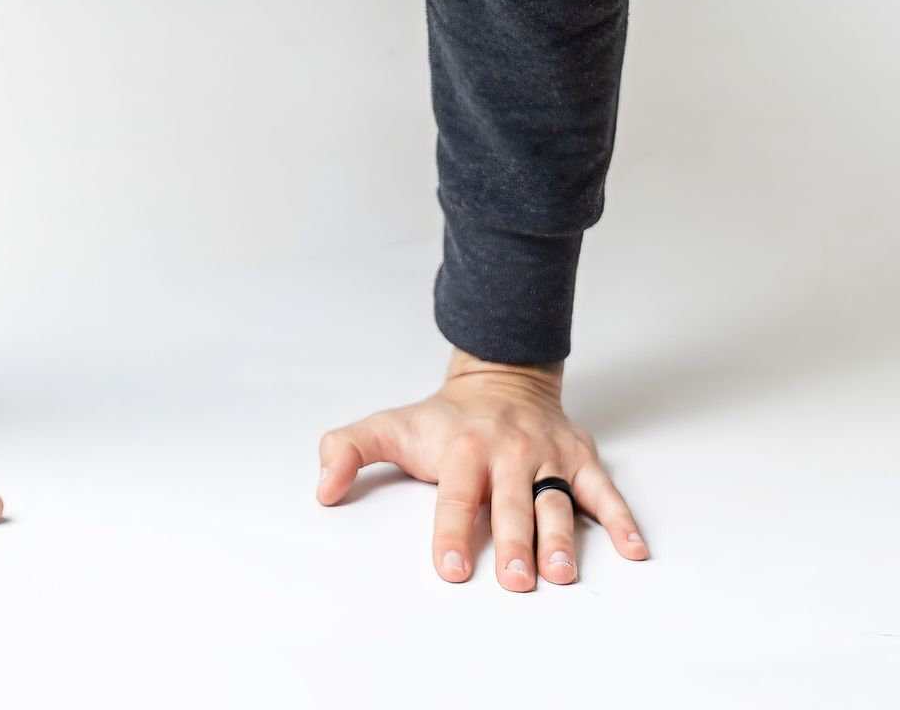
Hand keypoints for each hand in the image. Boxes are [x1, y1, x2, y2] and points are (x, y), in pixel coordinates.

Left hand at [317, 355, 647, 590]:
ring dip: (562, 537)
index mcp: (462, 448)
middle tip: (517, 581)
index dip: (453, 531)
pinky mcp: (579, 459)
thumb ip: (350, 449)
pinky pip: (603, 490)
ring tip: (563, 573)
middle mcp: (507, 451)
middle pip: (512, 503)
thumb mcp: (391, 425)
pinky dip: (621, 519)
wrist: (501, 374)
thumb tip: (322, 487)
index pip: (456, 495)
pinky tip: (633, 549)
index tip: (453, 568)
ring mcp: (547, 455)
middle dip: (515, 542)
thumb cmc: (445, 418)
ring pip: (556, 500)